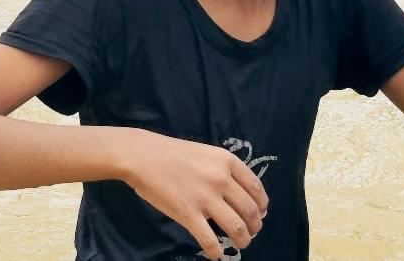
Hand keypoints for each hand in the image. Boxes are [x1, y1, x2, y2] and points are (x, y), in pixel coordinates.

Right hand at [119, 131, 267, 259]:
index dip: (262, 206)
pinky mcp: (188, 213)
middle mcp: (220, 179)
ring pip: (237, 228)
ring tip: (239, 244)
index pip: (257, 189)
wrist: (141, 155)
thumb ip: (224, 170)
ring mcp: (204, 197)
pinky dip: (216, 251)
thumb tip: (243, 196)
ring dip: (243, 241)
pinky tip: (215, 253)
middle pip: (251, 211)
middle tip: (250, 233)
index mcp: (226, 161)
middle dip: (255, 227)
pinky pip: (210, 240)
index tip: (260, 215)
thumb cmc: (171, 153)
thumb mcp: (205, 153)